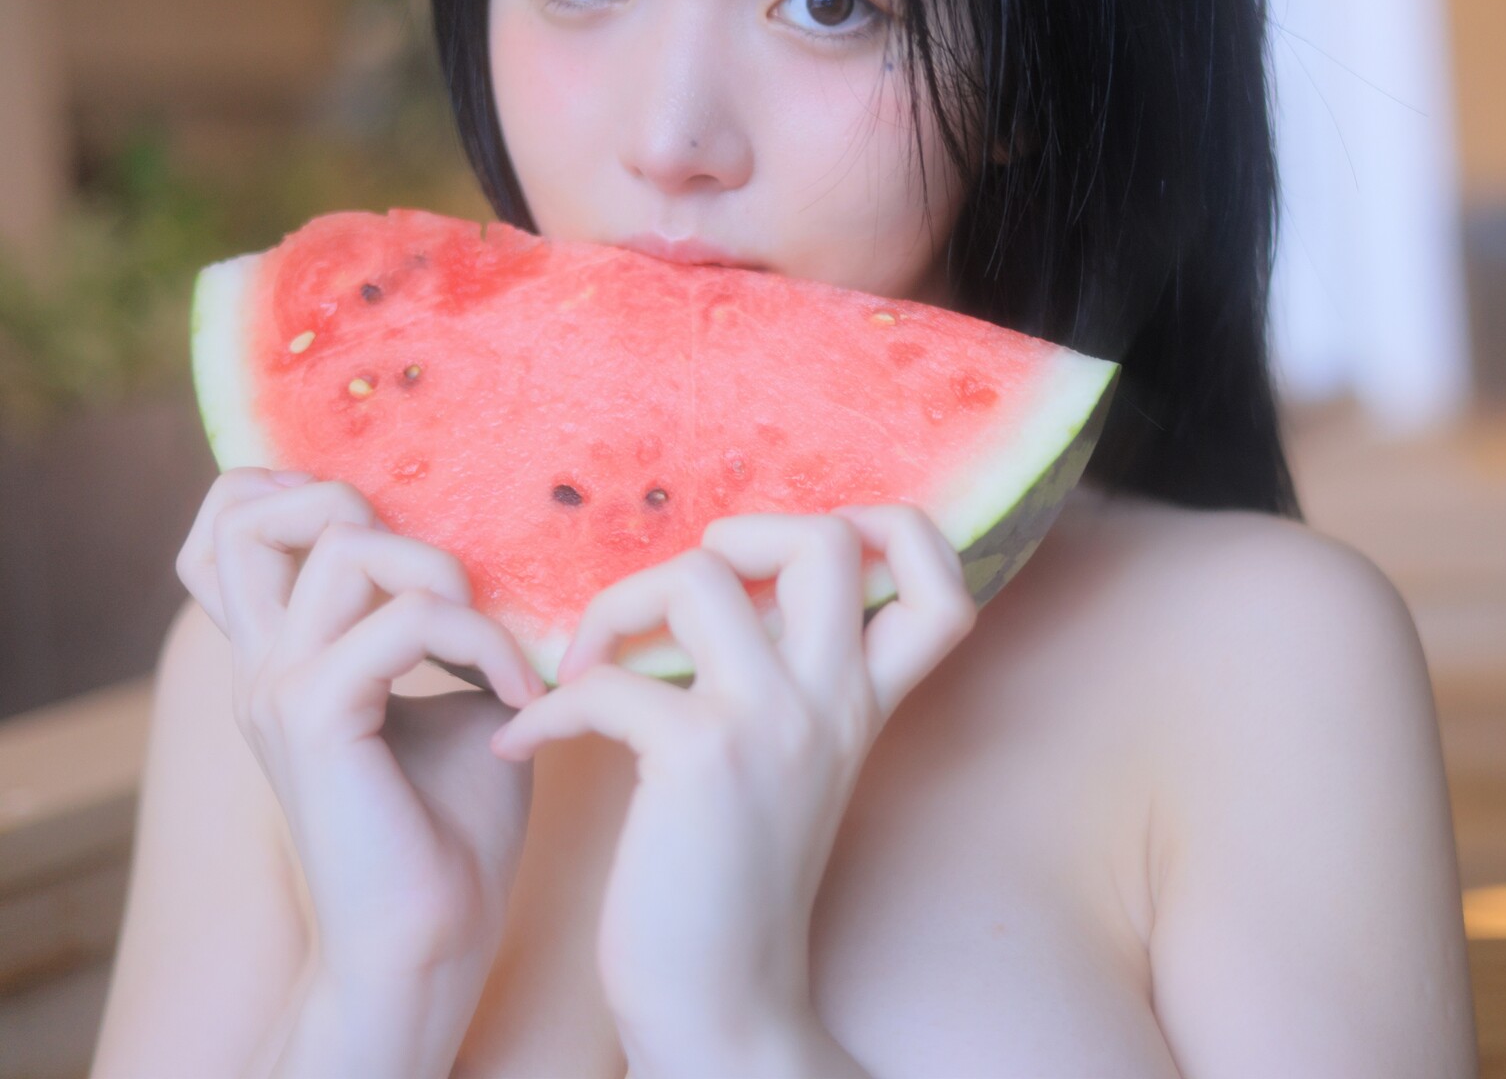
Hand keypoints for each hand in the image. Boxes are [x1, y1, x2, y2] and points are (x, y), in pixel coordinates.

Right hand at [176, 468, 546, 987]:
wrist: (431, 942)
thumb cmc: (454, 832)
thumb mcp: (456, 703)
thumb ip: (448, 628)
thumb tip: (496, 561)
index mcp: (283, 656)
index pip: (229, 527)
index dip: (296, 491)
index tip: (401, 541)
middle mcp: (264, 664)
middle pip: (253, 511)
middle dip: (365, 510)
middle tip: (446, 590)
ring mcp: (277, 688)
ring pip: (345, 546)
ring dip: (447, 577)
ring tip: (492, 650)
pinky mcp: (313, 719)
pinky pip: (405, 622)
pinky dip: (481, 643)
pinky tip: (515, 698)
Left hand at [488, 504, 976, 1070]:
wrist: (725, 1012)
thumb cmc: (732, 892)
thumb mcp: (791, 775)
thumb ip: (787, 690)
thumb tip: (723, 601)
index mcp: (862, 706)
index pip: (941, 581)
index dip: (897, 533)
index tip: (799, 561)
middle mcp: (833, 701)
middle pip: (835, 538)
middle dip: (745, 531)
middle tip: (686, 598)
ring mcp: (773, 724)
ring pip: (705, 574)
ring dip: (620, 601)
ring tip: (585, 662)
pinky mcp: (700, 757)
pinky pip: (608, 677)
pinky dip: (548, 704)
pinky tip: (526, 743)